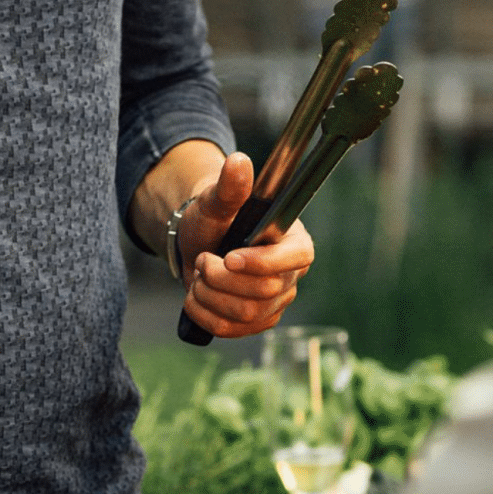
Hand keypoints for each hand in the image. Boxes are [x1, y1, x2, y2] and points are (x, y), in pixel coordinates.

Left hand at [177, 152, 313, 339]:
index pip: (297, 258)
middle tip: (203, 260)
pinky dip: (203, 314)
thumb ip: (229, 187)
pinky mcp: (255, 323)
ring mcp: (275, 303)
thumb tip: (239, 163)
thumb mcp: (215, 201)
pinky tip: (195, 296)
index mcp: (294, 240)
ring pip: (245, 314)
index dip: (262, 262)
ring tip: (199, 275)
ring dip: (209, 295)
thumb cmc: (213, 220)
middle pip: (264, 291)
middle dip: (221, 278)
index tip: (229, 257)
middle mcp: (291, 275)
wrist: (197, 245)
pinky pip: (229, 330)